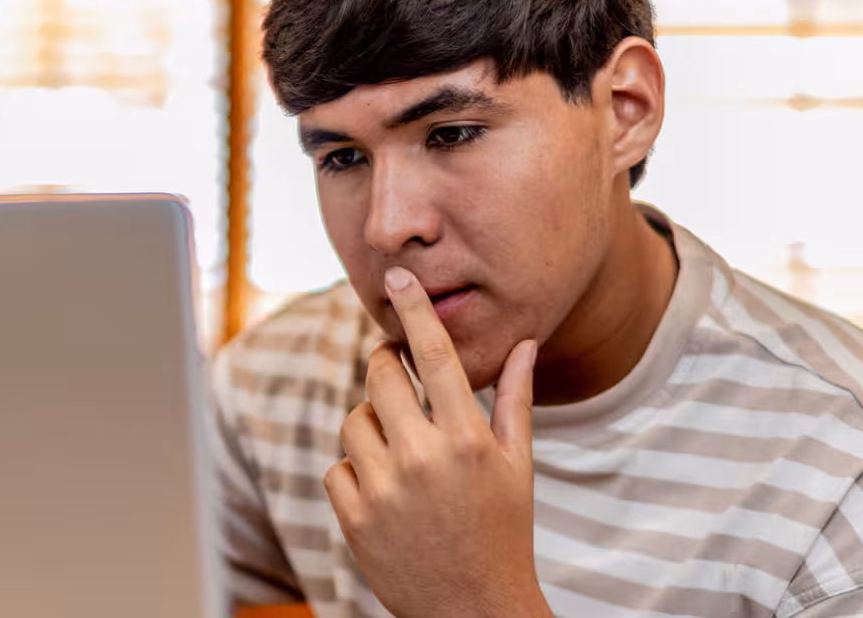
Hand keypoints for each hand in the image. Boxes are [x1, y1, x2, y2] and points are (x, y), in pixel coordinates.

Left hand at [324, 266, 548, 617]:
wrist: (474, 610)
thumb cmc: (503, 531)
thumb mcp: (518, 466)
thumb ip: (514, 400)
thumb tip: (524, 343)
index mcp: (468, 439)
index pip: (437, 356)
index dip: (415, 311)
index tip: (397, 278)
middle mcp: (424, 458)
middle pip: (381, 377)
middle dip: (385, 366)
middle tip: (396, 373)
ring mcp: (385, 489)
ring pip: (354, 420)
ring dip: (371, 424)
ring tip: (399, 449)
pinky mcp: (355, 518)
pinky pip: (339, 467)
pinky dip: (355, 471)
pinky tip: (384, 491)